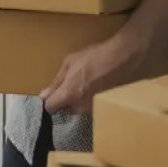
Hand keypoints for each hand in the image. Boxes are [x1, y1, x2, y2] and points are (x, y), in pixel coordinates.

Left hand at [39, 31, 154, 114]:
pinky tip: (98, 87)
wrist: (123, 58)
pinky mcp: (106, 108)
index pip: (50, 108)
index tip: (52, 94)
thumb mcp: (70, 63)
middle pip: (66, 109)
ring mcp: (95, 109)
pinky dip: (93, 100)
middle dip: (67, 99)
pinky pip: (93, 107)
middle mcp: (81, 107)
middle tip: (74, 83)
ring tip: (89, 83)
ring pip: (80, 109)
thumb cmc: (95, 57)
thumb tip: (44, 95)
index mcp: (69, 95)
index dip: (50, 101)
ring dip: (80, 100)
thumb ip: (56, 81)